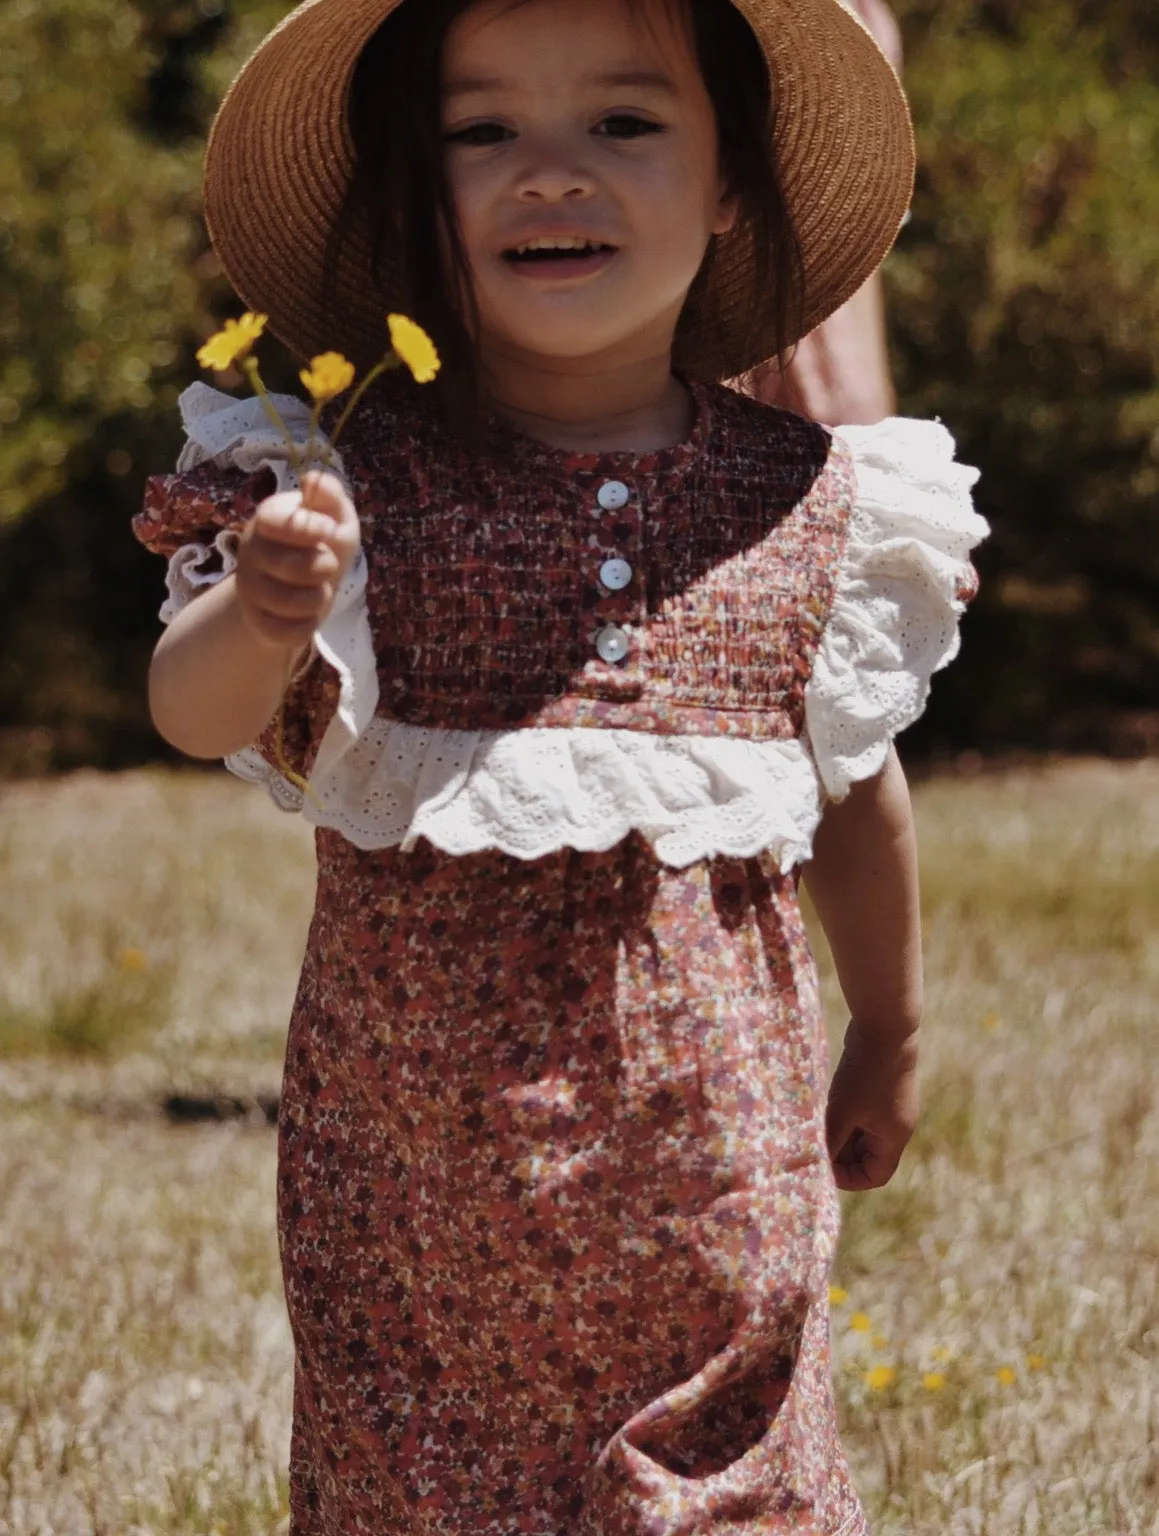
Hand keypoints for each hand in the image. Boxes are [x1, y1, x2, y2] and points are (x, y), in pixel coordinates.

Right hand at [234, 470, 360, 650]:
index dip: (309, 528)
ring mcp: (250, 589)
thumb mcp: (334, 516)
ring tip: (319, 590)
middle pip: (294, 566)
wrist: (298, 587)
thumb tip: (313, 480)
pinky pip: (287, 632)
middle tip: (328, 564)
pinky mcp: (256, 622)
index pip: (276, 521)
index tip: (328, 529)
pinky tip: (307, 614)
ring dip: (319, 599)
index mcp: (267, 519)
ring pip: (292, 603)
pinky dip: (307, 626)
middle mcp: (251, 552)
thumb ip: (329, 495)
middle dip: (325, 567)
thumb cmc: (320, 546)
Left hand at [825, 1021, 919, 1190]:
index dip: (850, 1179)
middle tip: (814, 1144)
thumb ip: (829, 1140)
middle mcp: (895, 1125)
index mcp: (894, 1137)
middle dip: (841, 1156)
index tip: (824, 1167)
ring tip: (816, 1125)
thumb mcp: (842, 1110)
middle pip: (867, 1156)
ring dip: (840, 1134)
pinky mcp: (878, 1087)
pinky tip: (824, 1106)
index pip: (876, 1175)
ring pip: (861, 1133)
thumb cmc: (865, 1072)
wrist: (884, 1025)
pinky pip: (860, 1113)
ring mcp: (888, 1105)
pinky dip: (843, 1115)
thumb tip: (810, 1163)